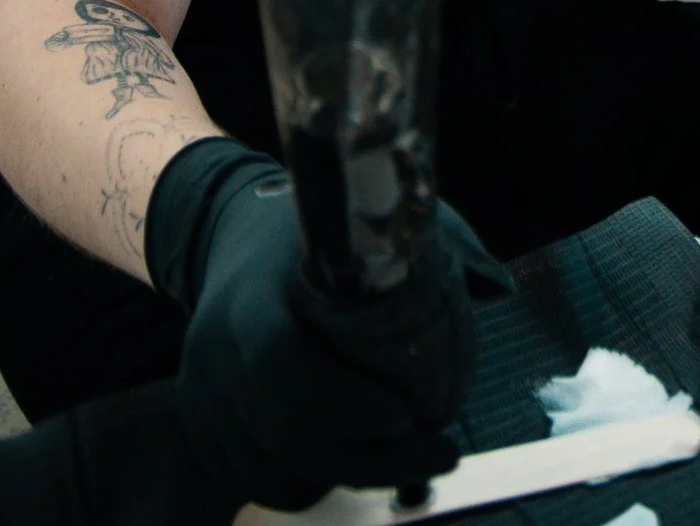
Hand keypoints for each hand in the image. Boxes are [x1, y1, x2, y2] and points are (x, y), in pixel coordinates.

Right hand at [146, 138, 474, 510]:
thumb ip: (428, 243)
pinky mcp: (200, 422)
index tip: (407, 413)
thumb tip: (499, 286)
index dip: (341, 400)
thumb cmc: (306, 227)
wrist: (225, 229)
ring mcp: (203, 393)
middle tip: (440, 452)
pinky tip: (349, 462)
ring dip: (344, 477)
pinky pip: (252, 478)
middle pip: (286, 435)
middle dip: (371, 459)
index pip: (280, 364)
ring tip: (405, 460)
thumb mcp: (360, 218)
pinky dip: (305, 482)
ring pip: (272, 469)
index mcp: (251, 295)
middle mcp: (216, 351)